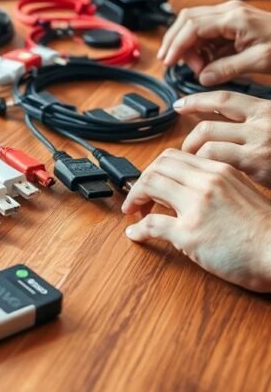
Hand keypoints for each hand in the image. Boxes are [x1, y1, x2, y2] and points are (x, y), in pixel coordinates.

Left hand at [121, 148, 270, 291]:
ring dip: (136, 197)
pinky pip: (152, 224)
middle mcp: (206, 182)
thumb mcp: (242, 193)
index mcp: (219, 170)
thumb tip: (192, 190)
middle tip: (139, 197)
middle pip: (158, 166)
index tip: (153, 182)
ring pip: (150, 185)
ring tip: (134, 210)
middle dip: (142, 180)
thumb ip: (218, 185)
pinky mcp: (190, 233)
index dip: (156, 168)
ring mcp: (196, 206)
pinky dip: (138, 228)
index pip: (174, 157)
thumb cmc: (266, 231)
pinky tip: (136, 234)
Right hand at [157, 0, 270, 84]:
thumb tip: (203, 76)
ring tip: (196, 68)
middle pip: (188, 20)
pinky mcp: (233, 22)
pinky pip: (207, 31)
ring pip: (194, 24)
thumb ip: (228, 68)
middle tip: (171, 63)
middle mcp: (229, 11)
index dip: (177, 44)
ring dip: (189, 46)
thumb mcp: (260, 62)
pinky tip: (206, 62)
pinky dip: (201, 47)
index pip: (193, 26)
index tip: (169, 61)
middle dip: (175, 41)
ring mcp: (230, 15)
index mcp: (234, 17)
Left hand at [175, 90, 270, 187]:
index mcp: (265, 108)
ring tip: (196, 166)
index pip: (222, 99)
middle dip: (190, 139)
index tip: (179, 106)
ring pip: (209, 146)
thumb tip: (208, 114)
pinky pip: (220, 163)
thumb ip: (246, 118)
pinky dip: (210, 168)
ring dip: (197, 157)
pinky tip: (209, 176)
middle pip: (207, 127)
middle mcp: (262, 123)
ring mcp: (259, 144)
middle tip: (185, 150)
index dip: (196, 101)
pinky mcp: (258, 166)